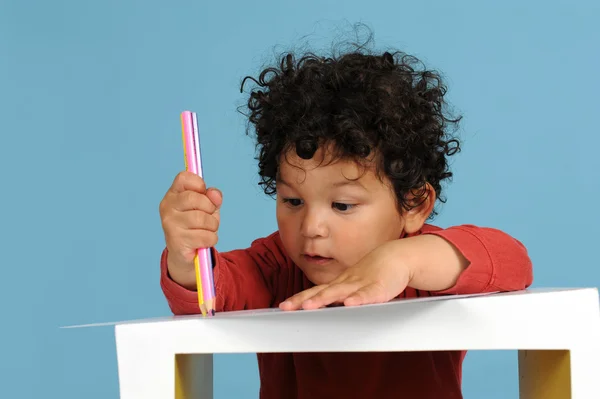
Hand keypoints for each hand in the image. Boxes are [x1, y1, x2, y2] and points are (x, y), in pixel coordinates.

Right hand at [159, 171, 222, 288]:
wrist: (185, 254)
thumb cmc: (197, 225)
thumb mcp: (208, 207)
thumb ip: (213, 197)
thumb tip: (215, 194)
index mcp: (173, 194)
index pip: (184, 177)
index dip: (199, 185)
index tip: (203, 194)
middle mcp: (167, 207)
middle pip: (195, 199)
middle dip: (210, 208)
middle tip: (209, 216)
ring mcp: (169, 224)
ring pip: (202, 219)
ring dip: (212, 226)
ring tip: (207, 230)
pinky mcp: (176, 242)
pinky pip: (205, 236)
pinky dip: (211, 239)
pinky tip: (204, 241)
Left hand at [279, 240, 412, 310]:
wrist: (396, 257)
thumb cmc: (373, 273)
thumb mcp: (353, 285)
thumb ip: (339, 297)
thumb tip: (322, 308)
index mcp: (340, 284)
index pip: (315, 292)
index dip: (299, 299)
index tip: (283, 307)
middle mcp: (346, 283)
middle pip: (322, 292)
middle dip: (304, 300)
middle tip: (287, 308)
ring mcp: (361, 284)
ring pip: (340, 292)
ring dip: (324, 299)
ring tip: (309, 307)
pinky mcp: (378, 288)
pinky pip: (367, 295)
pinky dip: (358, 300)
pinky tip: (350, 304)